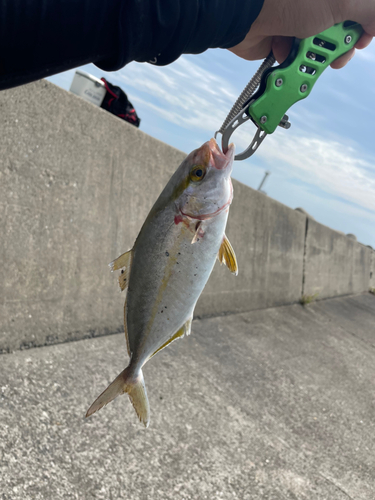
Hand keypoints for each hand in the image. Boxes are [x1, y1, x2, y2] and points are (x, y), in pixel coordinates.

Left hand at [228, 0, 373, 68]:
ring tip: (304, 52)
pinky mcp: (280, 40)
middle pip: (339, 34)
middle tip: (334, 56)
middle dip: (338, 49)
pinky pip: (295, 57)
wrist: (247, 15)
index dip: (362, 29)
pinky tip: (286, 52)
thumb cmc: (289, 0)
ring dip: (313, 57)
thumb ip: (370, 11)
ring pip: (316, 49)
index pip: (358, 12)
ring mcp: (297, 22)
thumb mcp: (344, 0)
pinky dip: (292, 59)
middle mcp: (316, 6)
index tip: (361, 40)